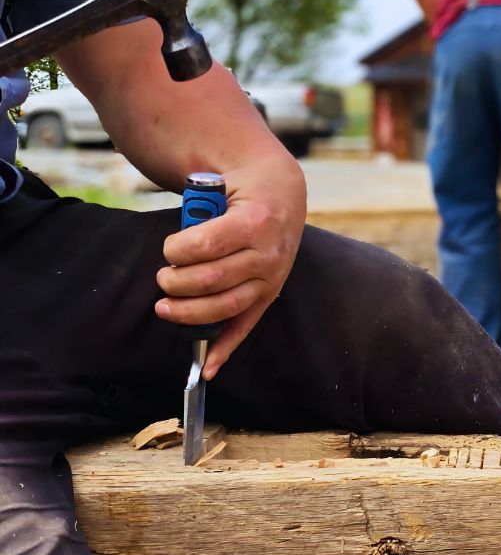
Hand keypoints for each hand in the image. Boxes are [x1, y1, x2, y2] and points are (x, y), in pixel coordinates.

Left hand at [154, 154, 306, 379]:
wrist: (283, 192)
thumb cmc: (243, 191)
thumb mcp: (223, 187)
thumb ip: (198, 213)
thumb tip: (174, 253)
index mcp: (255, 221)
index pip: (207, 245)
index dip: (178, 251)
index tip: (169, 250)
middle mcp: (267, 254)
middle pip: (212, 279)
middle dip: (177, 283)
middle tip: (163, 279)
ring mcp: (271, 278)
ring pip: (226, 306)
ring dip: (190, 313)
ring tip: (165, 307)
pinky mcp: (270, 294)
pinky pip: (247, 324)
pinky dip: (226, 348)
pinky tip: (207, 367)